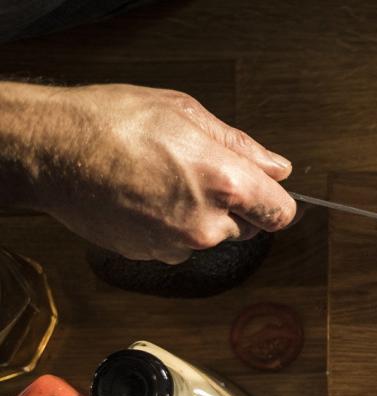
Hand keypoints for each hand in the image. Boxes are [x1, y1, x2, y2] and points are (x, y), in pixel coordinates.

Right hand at [1, 82, 296, 262]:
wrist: (52, 151)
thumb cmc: (112, 123)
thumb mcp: (185, 113)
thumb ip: (242, 147)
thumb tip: (277, 167)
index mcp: (224, 183)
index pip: (280, 213)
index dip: (274, 201)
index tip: (265, 191)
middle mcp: (207, 223)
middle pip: (248, 227)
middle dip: (234, 205)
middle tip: (198, 172)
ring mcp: (179, 246)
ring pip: (212, 237)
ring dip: (201, 216)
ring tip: (164, 180)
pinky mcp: (154, 257)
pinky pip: (180, 245)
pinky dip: (172, 227)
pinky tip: (147, 198)